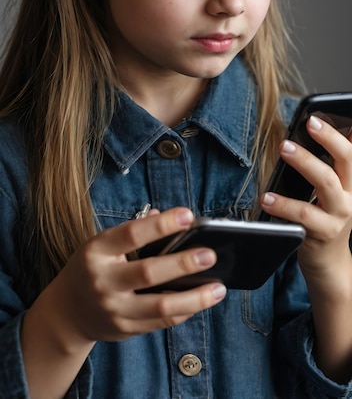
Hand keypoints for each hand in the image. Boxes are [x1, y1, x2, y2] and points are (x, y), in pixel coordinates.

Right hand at [51, 207, 226, 343]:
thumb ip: (134, 231)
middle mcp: (103, 281)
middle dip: (183, 263)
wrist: (67, 311)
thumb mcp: (102, 244)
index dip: (161, 225)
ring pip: (160, 306)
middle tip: (210, 255)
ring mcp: (114, 309)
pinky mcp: (125, 329)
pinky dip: (184, 312)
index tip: (188, 216)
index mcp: (97, 251)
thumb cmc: (92, 267)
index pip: (132, 234)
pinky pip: (161, 322)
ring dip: (195, 298)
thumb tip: (168, 215)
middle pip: (148, 272)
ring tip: (218, 288)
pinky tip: (201, 302)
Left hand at [260, 116, 351, 283]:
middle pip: (346, 161)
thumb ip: (331, 167)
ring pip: (325, 184)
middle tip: (309, 124)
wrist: (329, 263)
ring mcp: (338, 216)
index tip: (317, 117)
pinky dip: (284, 205)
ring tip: (282, 149)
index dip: (337, 134)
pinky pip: (303, 216)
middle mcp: (351, 197)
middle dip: (328, 140)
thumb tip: (325, 132)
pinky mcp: (322, 233)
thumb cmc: (324, 219)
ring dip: (304, 163)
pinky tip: (267, 198)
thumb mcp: (333, 192)